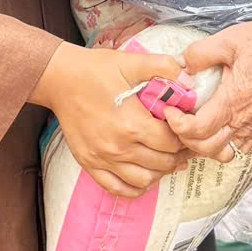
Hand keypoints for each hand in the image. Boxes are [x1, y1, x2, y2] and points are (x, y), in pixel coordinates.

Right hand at [33, 44, 189, 198]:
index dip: (185, 138)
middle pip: (162, 164)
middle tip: (183, 147)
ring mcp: (102, 158)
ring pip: (143, 181)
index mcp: (132, 123)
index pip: (172, 142)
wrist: (60, 79)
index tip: (188, 131)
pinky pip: (117, 188)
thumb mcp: (133, 62)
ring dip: (160, 173)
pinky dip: (134, 188)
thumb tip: (191, 81)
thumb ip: (165, 67)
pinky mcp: (89, 163)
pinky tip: (143, 175)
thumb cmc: (97, 70)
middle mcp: (118, 146)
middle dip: (178, 156)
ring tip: (165, 159)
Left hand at [165, 23, 251, 162]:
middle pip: (206, 149)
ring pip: (222, 153)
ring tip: (193, 127)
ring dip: (203, 146)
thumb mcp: (229, 39)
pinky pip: (238, 148)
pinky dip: (222, 146)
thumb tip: (179, 65)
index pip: (197, 130)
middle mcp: (242, 120)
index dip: (177, 125)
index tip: (169, 109)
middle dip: (185, 139)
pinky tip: (214, 128)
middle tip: (177, 118)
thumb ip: (200, 53)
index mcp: (232, 100)